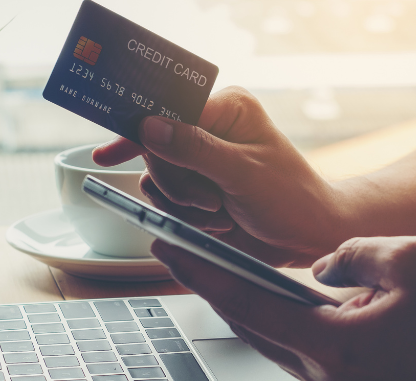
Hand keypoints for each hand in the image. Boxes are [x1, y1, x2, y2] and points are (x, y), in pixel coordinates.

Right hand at [93, 86, 341, 266]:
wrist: (306, 236)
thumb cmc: (291, 198)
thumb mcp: (244, 173)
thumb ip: (195, 149)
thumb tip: (149, 127)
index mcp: (226, 108)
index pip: (166, 112)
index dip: (139, 133)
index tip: (109, 153)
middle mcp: (208, 129)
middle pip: (154, 150)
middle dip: (179, 183)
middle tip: (213, 200)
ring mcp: (199, 161)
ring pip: (156, 180)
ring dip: (185, 204)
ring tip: (221, 211)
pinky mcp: (195, 188)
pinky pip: (165, 202)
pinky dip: (187, 218)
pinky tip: (217, 221)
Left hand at [150, 236, 415, 380]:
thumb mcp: (412, 259)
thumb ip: (349, 254)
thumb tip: (320, 266)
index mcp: (335, 346)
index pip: (247, 303)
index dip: (201, 273)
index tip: (166, 247)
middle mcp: (330, 376)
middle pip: (254, 327)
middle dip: (217, 288)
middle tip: (187, 252)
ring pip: (279, 341)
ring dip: (254, 305)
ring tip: (229, 268)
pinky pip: (309, 350)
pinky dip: (289, 321)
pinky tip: (290, 296)